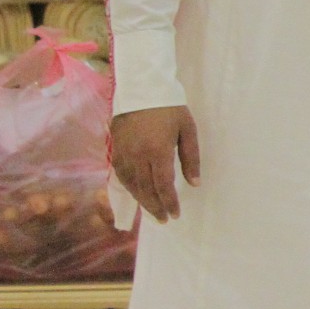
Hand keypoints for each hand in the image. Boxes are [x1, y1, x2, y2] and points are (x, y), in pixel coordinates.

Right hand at [109, 106, 199, 223]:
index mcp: (157, 151)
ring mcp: (123, 153)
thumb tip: (194, 183)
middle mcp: (137, 156)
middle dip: (155, 207)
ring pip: (131, 184)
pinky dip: (128, 188)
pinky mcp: (115, 148)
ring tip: (152, 211)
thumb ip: (191, 158)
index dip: (169, 202)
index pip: (163, 185)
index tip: (175, 214)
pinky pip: (120, 174)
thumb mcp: (188, 130)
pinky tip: (136, 193)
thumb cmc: (170, 108)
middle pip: (145, 189)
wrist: (142, 88)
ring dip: (141, 200)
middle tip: (164, 219)